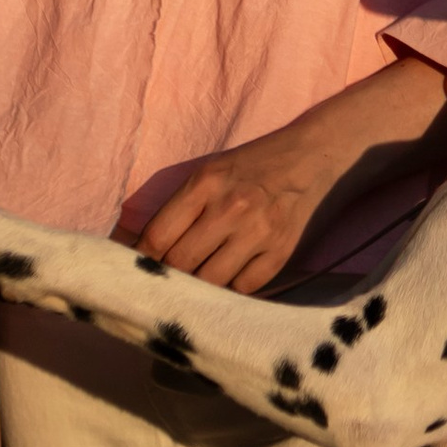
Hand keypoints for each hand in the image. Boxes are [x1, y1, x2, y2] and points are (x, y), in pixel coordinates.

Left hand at [134, 115, 348, 292]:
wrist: (308, 159)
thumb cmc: (249, 167)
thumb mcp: (209, 173)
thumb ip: (178, 209)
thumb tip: (144, 251)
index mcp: (205, 183)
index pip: (158, 236)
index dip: (142, 260)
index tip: (138, 270)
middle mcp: (231, 208)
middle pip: (181, 263)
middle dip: (169, 275)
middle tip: (167, 279)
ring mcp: (259, 232)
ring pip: (211, 281)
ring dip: (200, 285)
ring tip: (200, 278)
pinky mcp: (281, 251)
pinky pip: (244, 287)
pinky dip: (233, 286)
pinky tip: (232, 273)